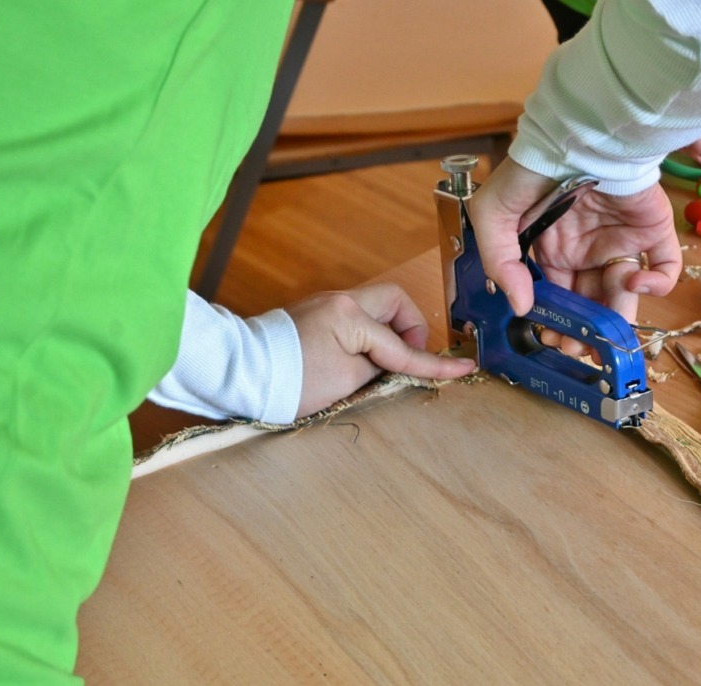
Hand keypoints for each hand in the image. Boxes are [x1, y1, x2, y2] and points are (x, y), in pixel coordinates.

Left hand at [286, 283, 474, 417]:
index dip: (434, 362)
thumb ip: (380, 368)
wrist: (236, 374)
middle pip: (393, 302)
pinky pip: (353, 320)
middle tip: (407, 358)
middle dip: (409, 328)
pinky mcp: (312, 316)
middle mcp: (339, 301)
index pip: (402, 344)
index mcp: (350, 316)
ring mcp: (324, 305)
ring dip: (386, 334)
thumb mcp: (345, 382)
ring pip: (374, 310)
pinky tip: (359, 360)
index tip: (464, 369)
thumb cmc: (287, 381)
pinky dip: (366, 337)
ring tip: (381, 365)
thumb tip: (394, 363)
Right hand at [468, 158, 681, 333]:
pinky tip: (634, 282)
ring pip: (624, 293)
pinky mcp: (652, 229)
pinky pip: (664, 267)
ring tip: (607, 333)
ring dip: (617, 316)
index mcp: (551, 247)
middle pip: (590, 300)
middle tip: (579, 349)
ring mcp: (620, 239)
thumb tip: (518, 307)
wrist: (577, 132)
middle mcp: (586, 248)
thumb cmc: (531, 170)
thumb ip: (498, 262)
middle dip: (585, 329)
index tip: (550, 339)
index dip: (555, 319)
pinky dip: (657, 284)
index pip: (556, 294)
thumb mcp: (493, 214)